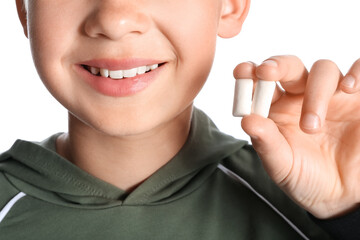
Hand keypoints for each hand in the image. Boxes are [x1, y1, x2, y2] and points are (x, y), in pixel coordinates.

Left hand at [233, 55, 359, 218]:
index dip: (250, 72)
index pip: (261, 82)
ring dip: (315, 91)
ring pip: (323, 70)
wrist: (341, 194)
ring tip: (311, 126)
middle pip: (290, 67)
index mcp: (276, 108)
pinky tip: (348, 88)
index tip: (242, 70)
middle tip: (266, 72)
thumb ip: (265, 142)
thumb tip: (246, 120)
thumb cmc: (305, 177)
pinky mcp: (358, 99)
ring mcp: (331, 95)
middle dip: (277, 66)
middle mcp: (301, 96)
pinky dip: (356, 73)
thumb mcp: (281, 164)